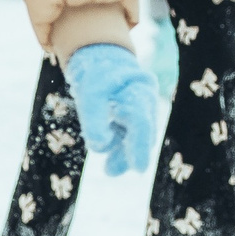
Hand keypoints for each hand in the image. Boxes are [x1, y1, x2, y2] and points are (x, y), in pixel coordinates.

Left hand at [63, 42, 157, 176]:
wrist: (104, 64)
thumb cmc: (97, 78)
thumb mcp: (89, 95)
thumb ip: (93, 120)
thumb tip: (100, 146)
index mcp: (138, 90)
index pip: (141, 121)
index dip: (140, 146)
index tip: (138, 168)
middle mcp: (145, 102)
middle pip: (143, 133)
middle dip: (131, 154)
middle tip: (112, 171)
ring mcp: (142, 111)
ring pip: (136, 138)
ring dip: (123, 154)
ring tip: (110, 170)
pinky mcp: (134, 120)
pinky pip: (130, 139)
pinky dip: (120, 150)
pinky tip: (112, 166)